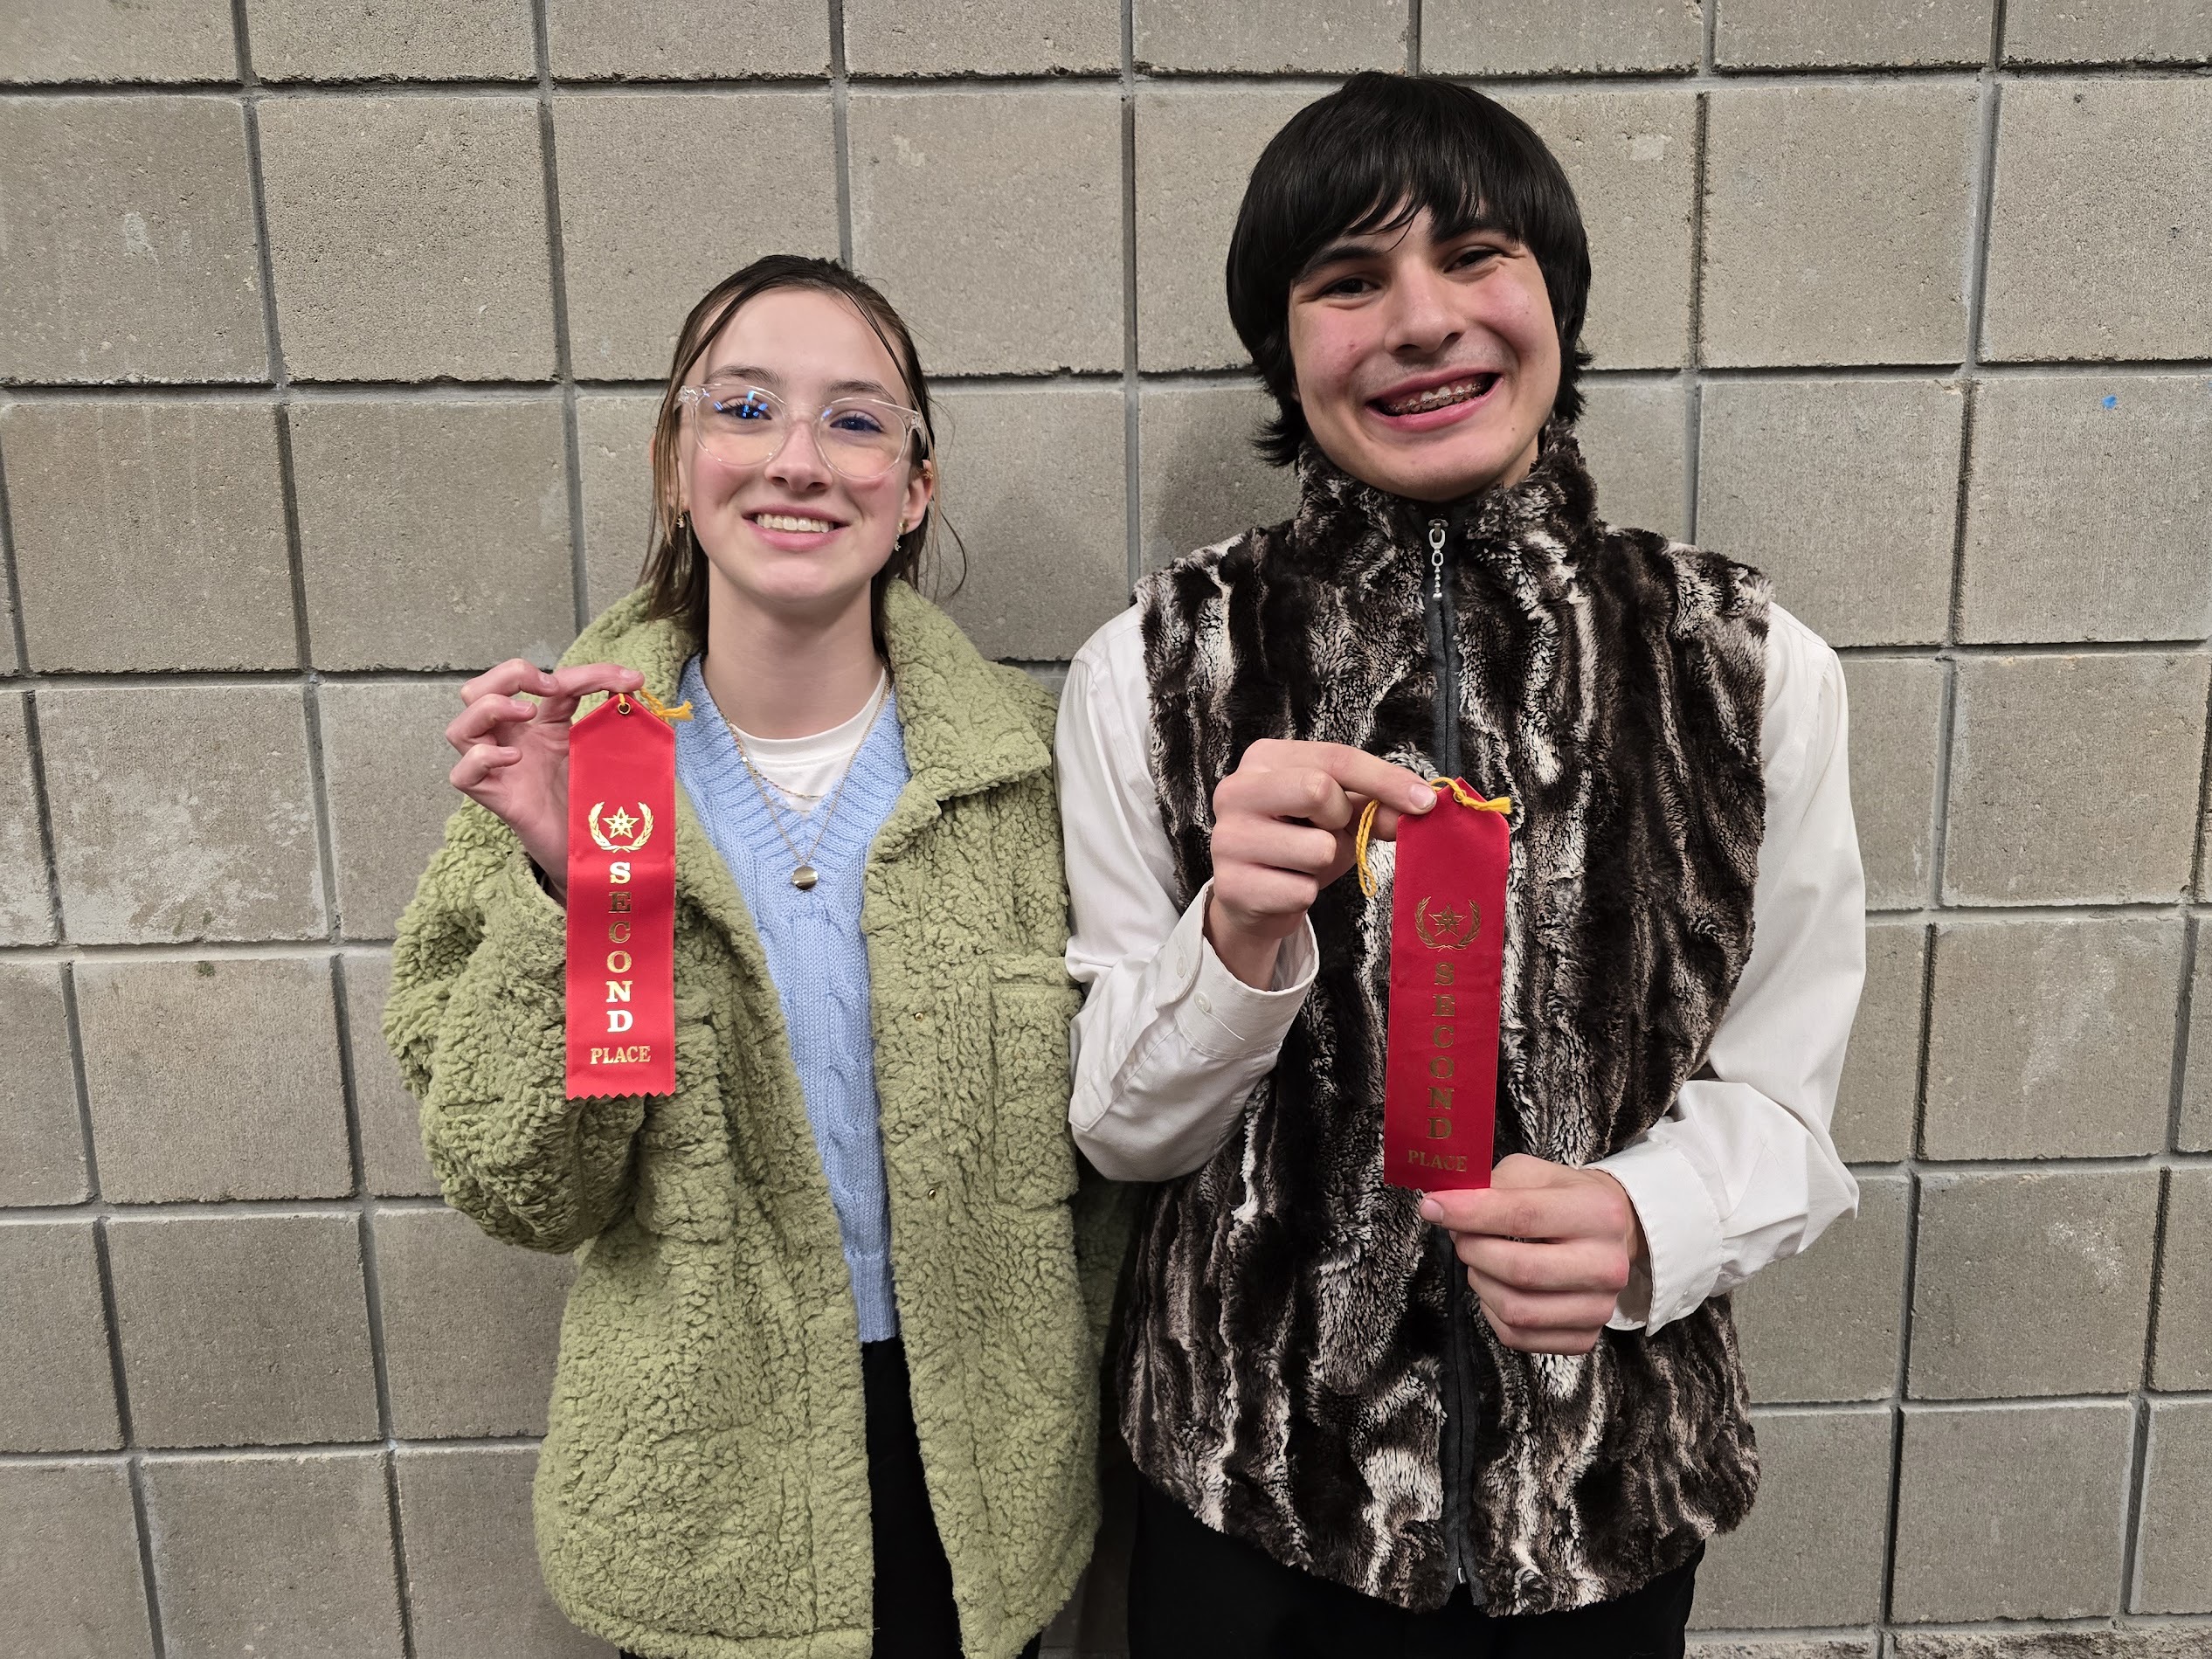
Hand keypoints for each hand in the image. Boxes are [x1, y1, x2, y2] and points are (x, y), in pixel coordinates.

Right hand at [445, 659, 643, 896]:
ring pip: (459, 729)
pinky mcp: (494, 798)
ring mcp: (496, 769)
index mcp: (532, 724)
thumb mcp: (595, 745)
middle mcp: (507, 740)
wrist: (586, 845)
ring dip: (491, 709)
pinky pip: (463, 774)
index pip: (543, 682)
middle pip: (475, 691)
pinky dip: (483, 757)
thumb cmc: (584, 796)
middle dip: (509, 675)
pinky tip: (515, 758)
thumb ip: (603, 713)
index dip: (585, 673)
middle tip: (550, 687)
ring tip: (529, 715)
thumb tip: (630, 679)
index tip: (628, 679)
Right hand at [1204, 740, 1435, 987]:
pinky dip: (1306, 894)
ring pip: (1316, 848)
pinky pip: (1301, 891)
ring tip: (1304, 864)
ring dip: (1325, 863)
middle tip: (1329, 831)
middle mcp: (1235, 791)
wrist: (1252, 897)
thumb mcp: (1340, 815)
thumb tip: (1420, 807)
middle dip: (1340, 819)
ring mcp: (1226, 838)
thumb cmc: (1297, 842)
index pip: (1335, 759)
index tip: (1425, 801)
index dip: (1385, 780)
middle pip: (1317, 789)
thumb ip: (1378, 806)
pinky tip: (1285, 888)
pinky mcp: (1229, 885)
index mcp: (1263, 760)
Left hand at [1419, 1155, 1645, 1355]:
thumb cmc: (1564, 1199)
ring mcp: (1599, 1308)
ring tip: (1480, 1260)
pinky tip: (1497, 1287)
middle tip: (1459, 1235)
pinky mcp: (1585, 1338)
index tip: (1433, 1207)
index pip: (1523, 1216)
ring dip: (1481, 1281)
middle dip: (1473, 1251)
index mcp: (1598, 1212)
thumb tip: (1445, 1205)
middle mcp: (1607, 1265)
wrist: (1610, 1233)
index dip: (1470, 1213)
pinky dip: (1492, 1311)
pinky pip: (1518, 1335)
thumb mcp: (1534, 1174)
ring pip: (1516, 1309)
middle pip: (1519, 1270)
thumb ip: (1492, 1185)